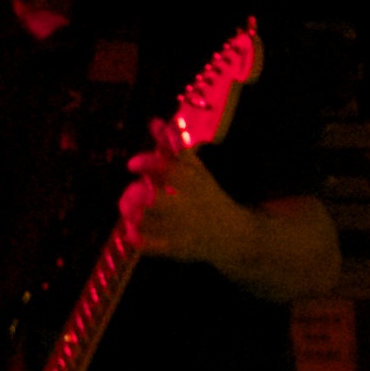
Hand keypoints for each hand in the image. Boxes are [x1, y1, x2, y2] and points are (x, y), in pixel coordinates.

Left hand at [121, 143, 252, 267]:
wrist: (238, 237)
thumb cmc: (212, 199)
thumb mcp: (197, 171)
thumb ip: (174, 147)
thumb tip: (154, 121)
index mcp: (197, 184)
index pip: (169, 169)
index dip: (146, 164)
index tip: (131, 166)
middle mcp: (191, 206)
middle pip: (154, 199)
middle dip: (135, 196)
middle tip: (132, 195)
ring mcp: (185, 230)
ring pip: (146, 221)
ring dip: (133, 215)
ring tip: (134, 211)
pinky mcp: (179, 250)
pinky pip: (149, 245)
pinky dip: (136, 237)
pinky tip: (133, 231)